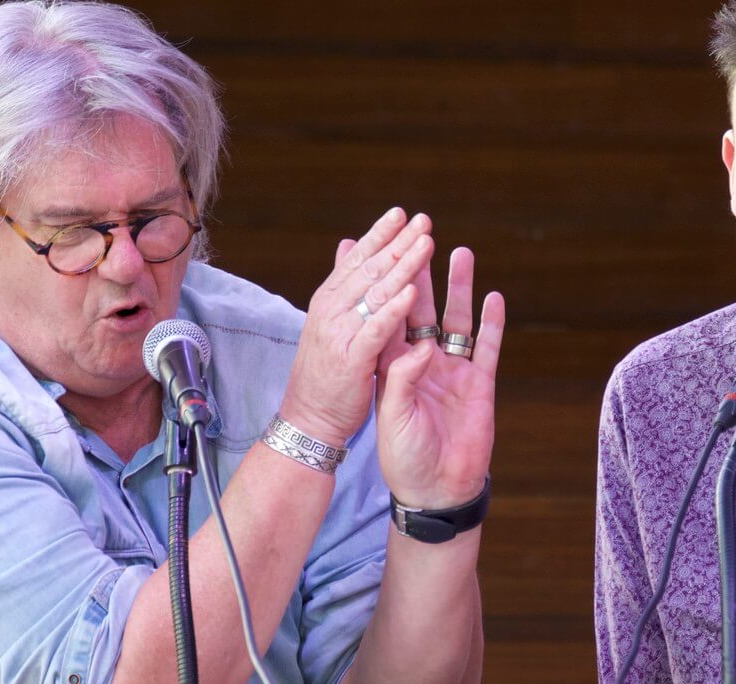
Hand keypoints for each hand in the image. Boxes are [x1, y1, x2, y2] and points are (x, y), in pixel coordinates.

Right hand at [280, 208, 432, 445]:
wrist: (309, 418)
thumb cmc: (325, 372)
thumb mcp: (331, 323)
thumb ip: (345, 287)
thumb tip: (349, 246)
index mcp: (330, 301)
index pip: (358, 260)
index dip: (379, 235)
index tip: (401, 213)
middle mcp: (333, 311)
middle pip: (371, 270)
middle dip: (398, 242)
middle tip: (423, 219)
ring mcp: (341, 334)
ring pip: (376, 293)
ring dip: (403, 266)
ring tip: (426, 243)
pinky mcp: (353, 359)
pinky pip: (377, 330)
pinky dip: (394, 310)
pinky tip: (412, 292)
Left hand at [377, 247, 504, 508]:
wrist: (437, 489)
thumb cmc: (405, 457)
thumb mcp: (393, 417)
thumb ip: (401, 379)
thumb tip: (418, 347)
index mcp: (393, 367)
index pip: (387, 317)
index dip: (383, 285)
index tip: (379, 251)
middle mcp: (422, 361)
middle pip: (420, 308)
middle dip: (420, 273)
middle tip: (421, 236)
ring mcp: (453, 369)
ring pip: (456, 319)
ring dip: (457, 287)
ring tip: (459, 252)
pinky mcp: (480, 383)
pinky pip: (487, 346)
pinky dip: (492, 322)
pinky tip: (494, 296)